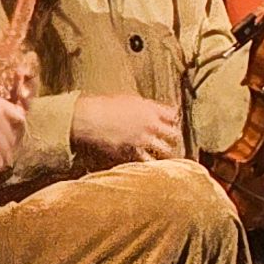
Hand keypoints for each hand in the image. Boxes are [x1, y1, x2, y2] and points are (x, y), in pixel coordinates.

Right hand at [69, 92, 185, 164]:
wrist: (90, 118)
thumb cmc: (105, 106)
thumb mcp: (129, 100)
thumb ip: (145, 107)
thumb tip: (154, 111)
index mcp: (150, 109)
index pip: (173, 114)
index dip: (174, 120)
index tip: (172, 123)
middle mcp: (150, 124)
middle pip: (174, 134)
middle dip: (174, 138)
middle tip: (172, 140)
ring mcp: (142, 139)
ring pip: (165, 150)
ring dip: (166, 153)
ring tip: (165, 155)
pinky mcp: (132, 151)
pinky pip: (147, 160)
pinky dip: (150, 163)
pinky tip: (151, 164)